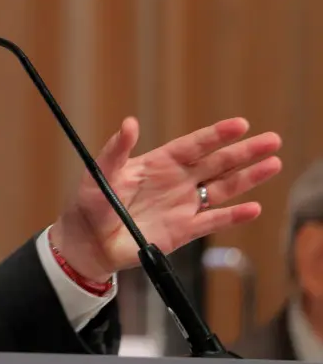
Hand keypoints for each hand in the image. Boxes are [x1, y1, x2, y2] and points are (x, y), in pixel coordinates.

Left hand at [51, 117, 281, 281]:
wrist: (89, 241)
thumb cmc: (91, 203)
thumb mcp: (100, 172)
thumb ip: (116, 149)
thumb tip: (129, 122)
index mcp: (158, 163)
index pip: (194, 145)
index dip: (217, 135)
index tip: (241, 124)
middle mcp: (176, 181)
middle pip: (217, 163)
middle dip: (245, 152)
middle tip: (273, 140)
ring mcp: (183, 205)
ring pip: (222, 188)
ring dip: (248, 178)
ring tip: (273, 165)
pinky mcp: (183, 230)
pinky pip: (213, 221)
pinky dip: (233, 216)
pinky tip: (253, 208)